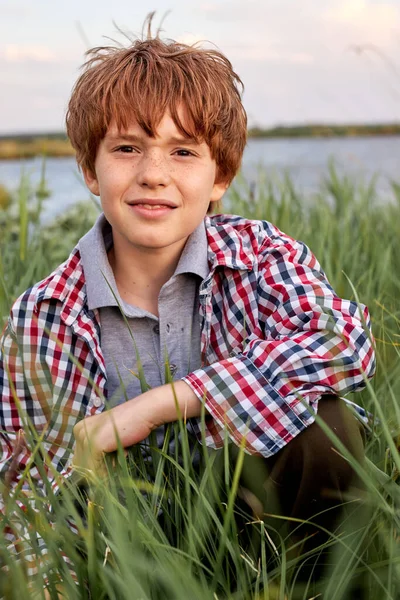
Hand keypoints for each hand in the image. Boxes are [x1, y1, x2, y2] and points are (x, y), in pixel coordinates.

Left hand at [72, 381, 200, 475]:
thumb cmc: (130, 426)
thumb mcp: (107, 438)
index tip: (111, 456)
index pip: (79, 459)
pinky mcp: (95, 445)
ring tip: (121, 450)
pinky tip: (123, 451)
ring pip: (89, 470)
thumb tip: (90, 478)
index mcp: (80, 429)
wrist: (143, 413)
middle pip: (82, 466)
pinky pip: (97, 471)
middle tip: (117, 453)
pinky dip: (111, 469)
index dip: (95, 465)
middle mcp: (79, 432)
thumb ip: (96, 452)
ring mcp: (86, 438)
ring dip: (107, 468)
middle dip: (99, 468)